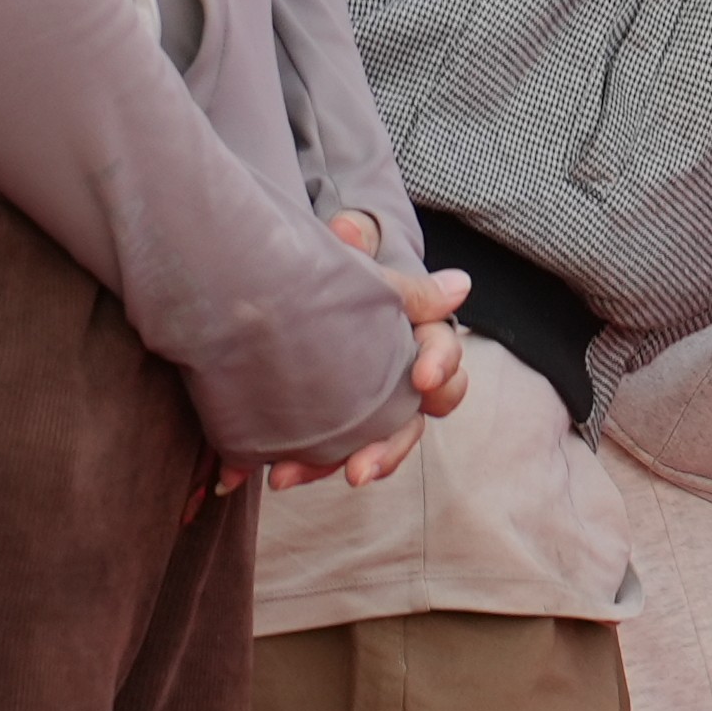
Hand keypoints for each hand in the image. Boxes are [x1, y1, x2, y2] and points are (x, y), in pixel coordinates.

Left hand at [268, 255, 475, 491]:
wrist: (290, 290)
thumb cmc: (334, 269)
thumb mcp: (343, 253)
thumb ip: (350, 241)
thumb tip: (347, 230)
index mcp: (417, 331)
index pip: (443, 348)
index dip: (439, 363)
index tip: (420, 377)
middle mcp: (403, 376)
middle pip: (416, 418)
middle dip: (389, 447)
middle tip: (358, 469)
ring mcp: (374, 406)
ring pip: (376, 446)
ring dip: (341, 467)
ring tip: (292, 480)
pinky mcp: (340, 424)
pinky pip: (334, 454)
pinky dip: (303, 466)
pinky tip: (268, 472)